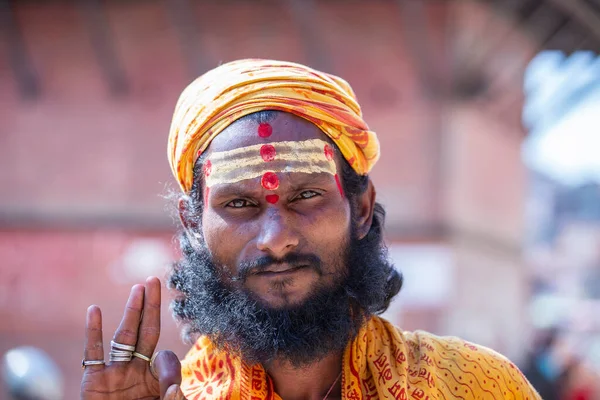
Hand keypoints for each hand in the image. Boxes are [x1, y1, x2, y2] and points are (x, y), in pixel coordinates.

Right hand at [80, 276, 185, 398]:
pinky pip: (93, 352)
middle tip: (155, 280)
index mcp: (155, 379)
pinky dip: (93, 332)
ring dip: (131, 312)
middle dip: (151, 306)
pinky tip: (93, 310)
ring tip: (138, 289)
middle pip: (146, 331)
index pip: (167, 357)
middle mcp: (136, 370)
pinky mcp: (93, 380)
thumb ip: (172, 399)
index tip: (169, 386)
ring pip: (124, 337)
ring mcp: (114, 373)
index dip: (170, 366)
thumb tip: (175, 386)